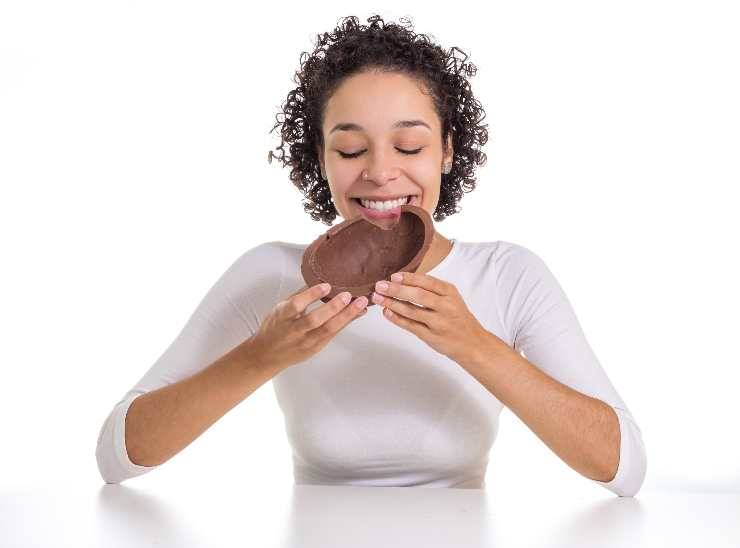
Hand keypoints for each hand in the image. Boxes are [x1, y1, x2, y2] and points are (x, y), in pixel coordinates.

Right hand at [246, 283, 367, 371]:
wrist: (267, 354)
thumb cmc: (275, 327)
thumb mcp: (280, 308)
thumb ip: (298, 296)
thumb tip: (317, 280)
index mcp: (282, 317)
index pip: (296, 305)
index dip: (311, 295)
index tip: (326, 286)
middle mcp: (294, 331)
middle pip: (315, 320)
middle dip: (334, 308)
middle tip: (349, 295)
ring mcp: (306, 341)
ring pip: (328, 329)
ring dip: (346, 316)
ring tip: (360, 304)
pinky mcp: (316, 348)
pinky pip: (333, 334)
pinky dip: (347, 323)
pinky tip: (358, 313)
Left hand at [371, 271, 490, 364]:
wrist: (472, 343)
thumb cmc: (458, 318)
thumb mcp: (452, 298)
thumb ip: (432, 289)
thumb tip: (403, 280)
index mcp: (450, 293)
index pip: (427, 282)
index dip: (409, 278)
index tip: (394, 276)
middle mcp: (445, 306)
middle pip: (418, 295)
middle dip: (396, 290)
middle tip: (380, 285)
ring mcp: (438, 323)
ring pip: (411, 311)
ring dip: (392, 304)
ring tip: (377, 298)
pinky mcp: (431, 336)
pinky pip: (410, 326)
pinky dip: (396, 319)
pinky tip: (386, 312)